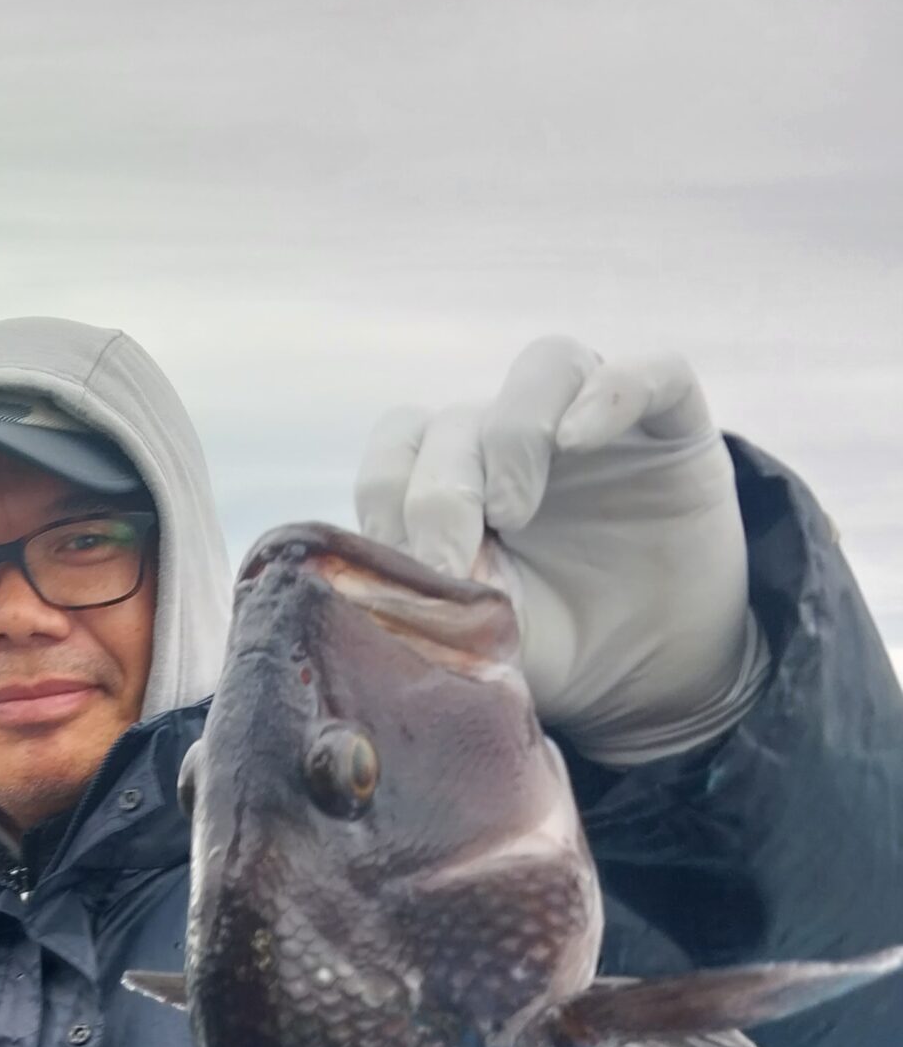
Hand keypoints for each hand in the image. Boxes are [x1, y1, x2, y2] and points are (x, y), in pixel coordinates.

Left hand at [355, 336, 760, 763]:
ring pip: (544, 368)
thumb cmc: (551, 648)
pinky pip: (652, 374)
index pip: (399, 445)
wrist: (652, 677)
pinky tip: (579, 441)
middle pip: (459, 418)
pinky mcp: (671, 426)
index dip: (387, 495)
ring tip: (512, 513)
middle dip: (440, 493)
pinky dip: (611, 394)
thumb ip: (430, 612)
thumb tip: (375, 595)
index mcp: (458, 481)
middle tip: (451, 565)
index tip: (404, 567)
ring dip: (513, 434)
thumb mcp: (477, 641)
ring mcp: (595, 426)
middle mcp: (516, 440)